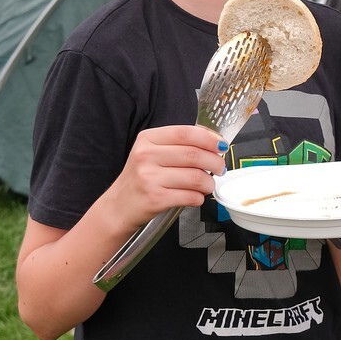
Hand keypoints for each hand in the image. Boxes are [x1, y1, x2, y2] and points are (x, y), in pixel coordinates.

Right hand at [107, 124, 226, 230]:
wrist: (119, 206)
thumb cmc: (141, 178)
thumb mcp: (152, 153)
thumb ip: (178, 144)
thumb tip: (214, 141)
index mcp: (148, 139)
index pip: (185, 133)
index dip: (209, 138)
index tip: (221, 145)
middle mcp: (146, 156)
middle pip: (194, 155)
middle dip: (215, 162)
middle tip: (220, 168)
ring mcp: (149, 178)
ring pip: (195, 177)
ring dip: (209, 183)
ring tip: (207, 185)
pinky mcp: (155, 198)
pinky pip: (190, 196)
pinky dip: (199, 198)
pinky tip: (196, 197)